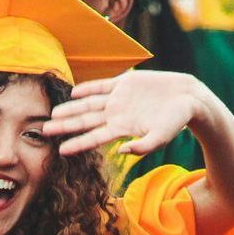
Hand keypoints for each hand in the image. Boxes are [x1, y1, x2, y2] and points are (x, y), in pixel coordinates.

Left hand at [44, 71, 204, 156]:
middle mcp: (117, 115)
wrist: (189, 99)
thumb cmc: (177, 122)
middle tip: (44, 131)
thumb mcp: (161, 137)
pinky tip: (74, 93)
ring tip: (53, 114)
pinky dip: (87, 88)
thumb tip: (122, 151)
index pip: (94, 138)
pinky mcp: (126, 83)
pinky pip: (102, 86)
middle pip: (85, 121)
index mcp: (123, 129)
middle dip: (65, 126)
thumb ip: (143, 147)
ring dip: (71, 109)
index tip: (61, 150)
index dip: (77, 143)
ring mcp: (119, 99)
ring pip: (88, 104)